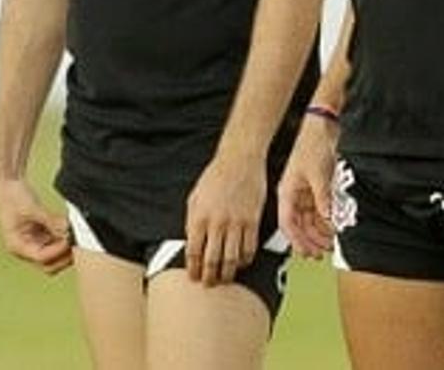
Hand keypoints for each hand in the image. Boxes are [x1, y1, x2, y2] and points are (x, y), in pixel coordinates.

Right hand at [0, 175, 72, 274]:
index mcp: (17, 246)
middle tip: (77, 242)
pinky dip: (63, 235)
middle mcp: (25, 247)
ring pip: (54, 253)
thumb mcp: (32, 208)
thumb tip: (68, 229)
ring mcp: (33, 240)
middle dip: (63, 255)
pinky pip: (55, 240)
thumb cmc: (11, 196)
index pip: (41, 258)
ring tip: (76, 233)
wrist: (5, 182)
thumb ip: (51, 220)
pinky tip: (71, 227)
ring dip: (65, 245)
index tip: (69, 239)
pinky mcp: (40, 232)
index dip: (58, 251)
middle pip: (49, 263)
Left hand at [184, 150, 265, 286]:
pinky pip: (249, 249)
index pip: (194, 252)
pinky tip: (241, 262)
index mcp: (199, 216)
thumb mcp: (195, 197)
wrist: (239, 160)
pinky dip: (245, 260)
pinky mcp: (252, 221)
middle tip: (209, 284)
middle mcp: (217, 222)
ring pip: (232, 259)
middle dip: (209, 277)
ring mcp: (236, 223)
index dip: (193, 269)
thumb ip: (192, 221)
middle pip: (212, 260)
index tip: (193, 277)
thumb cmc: (215, 176)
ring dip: (227, 273)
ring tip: (224, 278)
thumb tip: (191, 244)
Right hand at [276, 114, 338, 259]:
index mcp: (287, 192)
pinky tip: (331, 228)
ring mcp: (305, 192)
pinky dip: (325, 221)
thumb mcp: (319, 175)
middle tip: (319, 254)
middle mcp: (294, 195)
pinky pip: (318, 211)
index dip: (295, 239)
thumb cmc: (312, 145)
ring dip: (318, 233)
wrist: (322, 128)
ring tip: (328, 244)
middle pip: (299, 225)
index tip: (304, 252)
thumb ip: (323, 199)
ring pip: (309, 220)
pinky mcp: (316, 188)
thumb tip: (327, 218)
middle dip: (309, 240)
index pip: (287, 222)